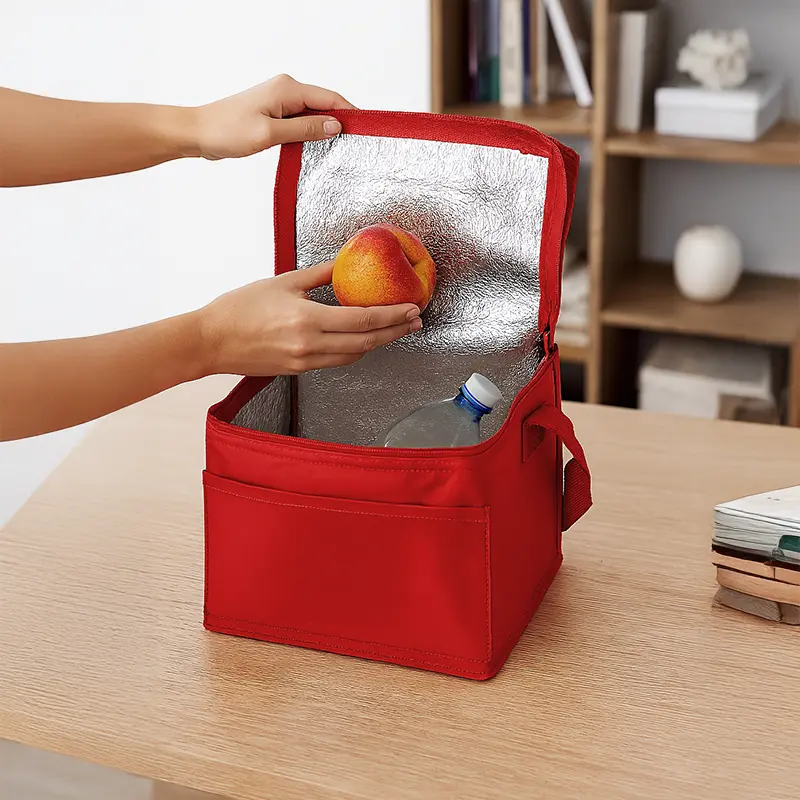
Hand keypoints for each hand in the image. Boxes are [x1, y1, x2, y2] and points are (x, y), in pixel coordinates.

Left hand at [188, 74, 353, 159]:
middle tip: (356, 145)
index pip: (330, 98)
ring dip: (325, 130)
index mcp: (287, 89)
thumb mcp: (270, 133)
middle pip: (324, 105)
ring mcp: (279, 102)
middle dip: (340, 122)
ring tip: (340, 149)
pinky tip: (316, 148)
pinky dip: (310, 133)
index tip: (366, 130)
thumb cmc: (227, 131)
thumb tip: (335, 126)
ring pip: (313, 114)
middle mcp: (285, 90)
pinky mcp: (274, 114)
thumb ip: (304, 129)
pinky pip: (300, 121)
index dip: (350, 113)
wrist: (199, 133)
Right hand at [197, 262, 421, 376]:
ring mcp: (305, 362)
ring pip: (353, 356)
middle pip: (365, 343)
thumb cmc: (239, 308)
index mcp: (307, 321)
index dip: (391, 316)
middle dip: (394, 332)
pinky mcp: (299, 370)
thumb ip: (320, 275)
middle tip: (415, 321)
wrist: (210, 341)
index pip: (362, 320)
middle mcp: (310, 346)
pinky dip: (355, 351)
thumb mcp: (283, 282)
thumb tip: (346, 262)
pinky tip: (365, 341)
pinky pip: (336, 361)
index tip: (411, 308)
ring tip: (397, 331)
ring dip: (378, 344)